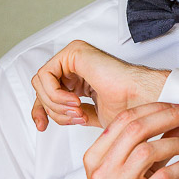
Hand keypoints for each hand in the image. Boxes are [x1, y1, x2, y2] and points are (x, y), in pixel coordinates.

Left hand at [31, 40, 170, 130]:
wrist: (138, 99)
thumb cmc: (126, 107)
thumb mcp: (88, 116)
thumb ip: (69, 113)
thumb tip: (54, 116)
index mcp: (78, 78)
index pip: (46, 92)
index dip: (40, 111)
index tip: (42, 126)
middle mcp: (75, 66)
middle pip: (41, 89)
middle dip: (54, 110)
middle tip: (77, 117)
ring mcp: (74, 57)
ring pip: (41, 83)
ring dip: (56, 104)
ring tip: (79, 110)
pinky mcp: (74, 52)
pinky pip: (46, 75)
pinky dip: (55, 93)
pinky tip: (75, 100)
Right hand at [85, 102, 178, 178]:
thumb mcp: (138, 171)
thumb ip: (160, 143)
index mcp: (96, 157)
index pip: (125, 119)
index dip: (157, 107)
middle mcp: (102, 171)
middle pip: (137, 129)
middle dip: (170, 116)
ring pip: (148, 150)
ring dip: (177, 142)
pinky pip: (163, 177)